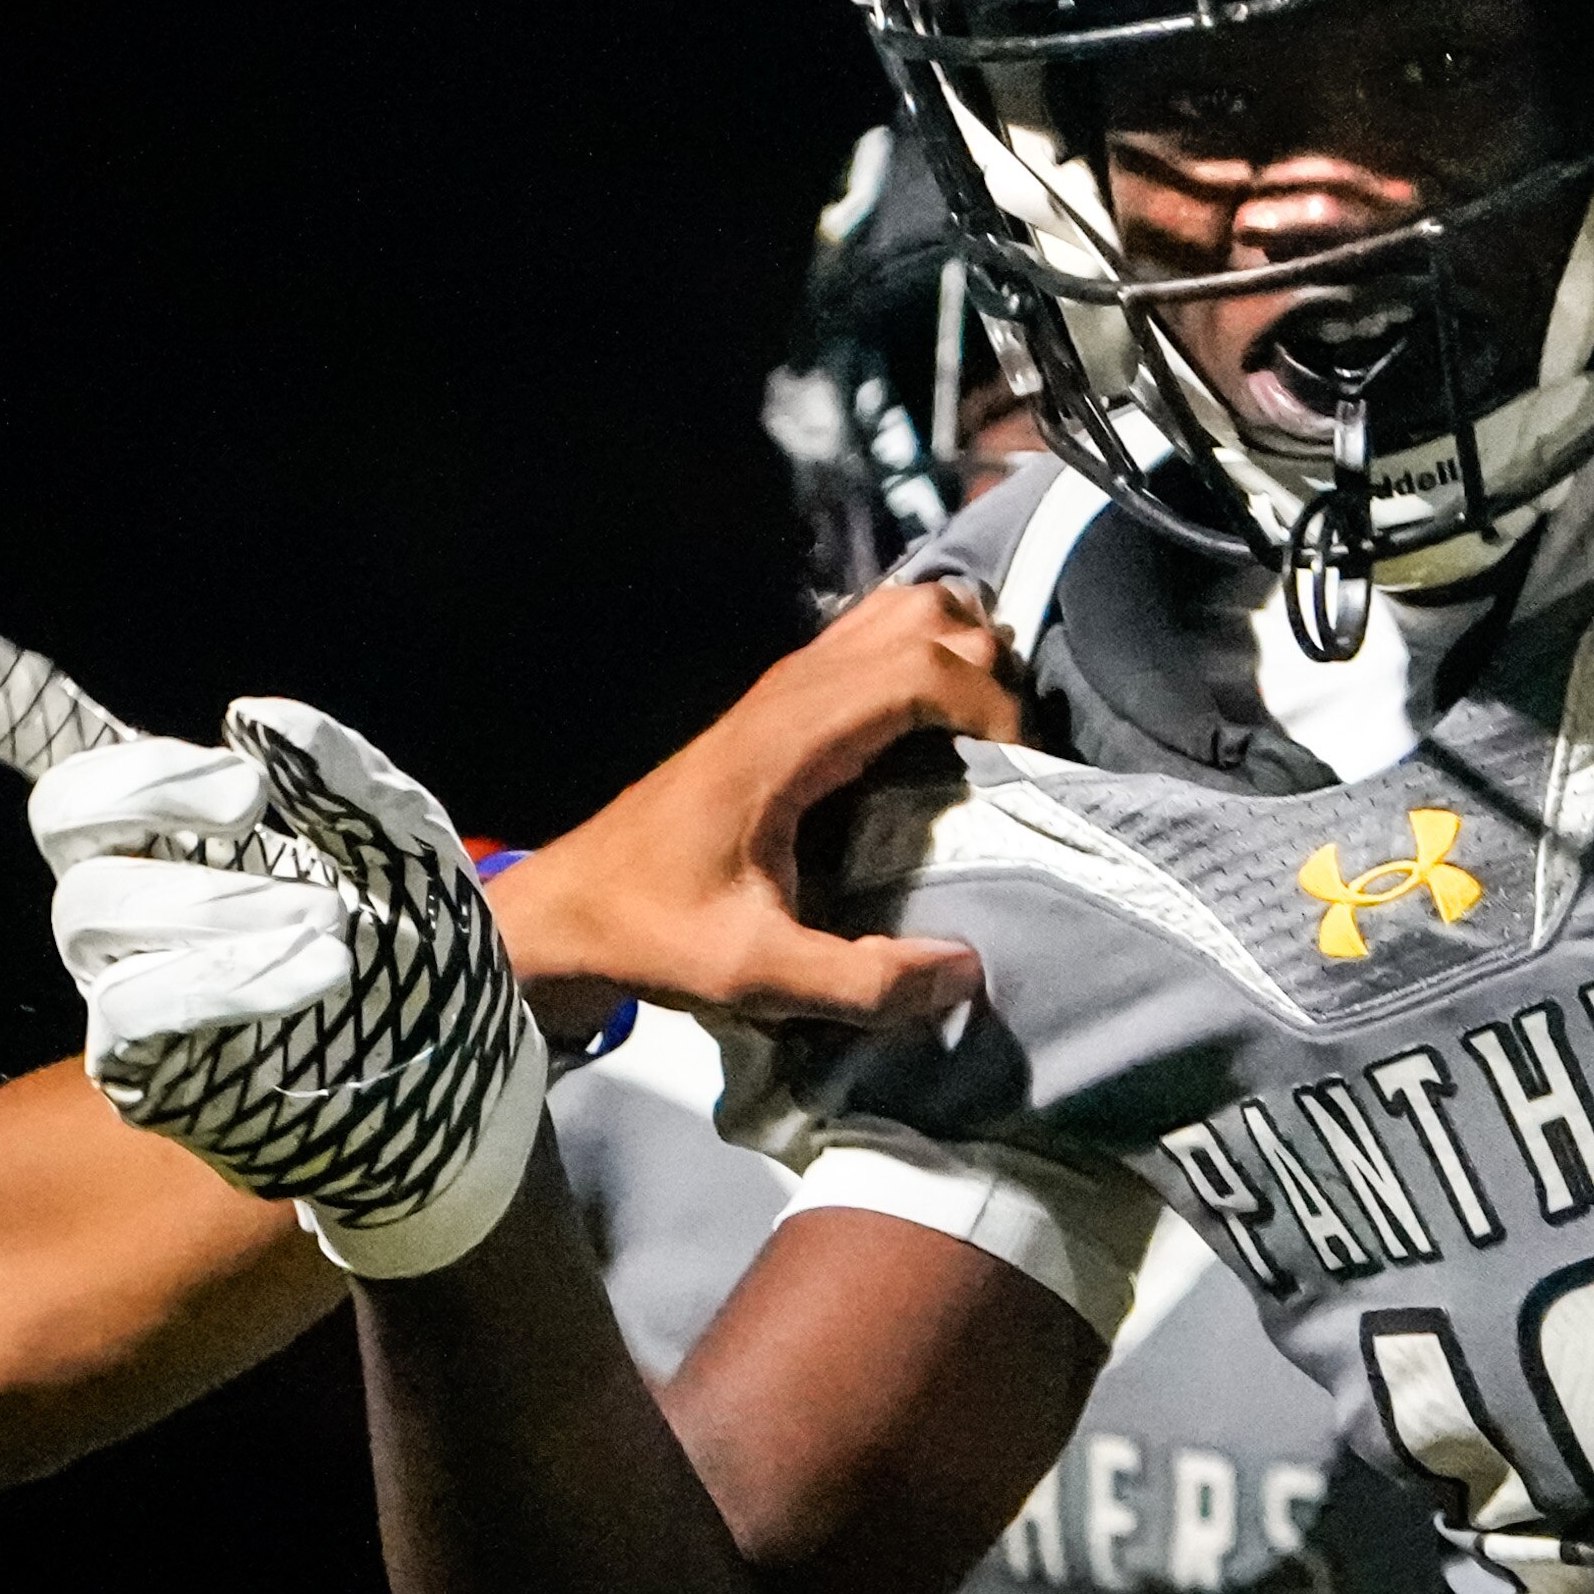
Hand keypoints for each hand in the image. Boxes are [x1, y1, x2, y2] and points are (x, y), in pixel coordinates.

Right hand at [37, 698, 543, 1278]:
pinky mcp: (149, 1077)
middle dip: (152, 796)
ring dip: (214, 899)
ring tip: (328, 918)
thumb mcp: (408, 848)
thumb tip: (251, 716)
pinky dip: (228, 980)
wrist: (467, 1082)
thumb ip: (341, 780)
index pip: (90, 783)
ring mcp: (133, 993)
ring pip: (89, 913)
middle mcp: (135, 912)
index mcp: (184, 844)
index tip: (228, 774)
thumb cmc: (424, 951)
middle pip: (63, 822)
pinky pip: (134, 1013)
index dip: (106, 753)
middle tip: (252, 805)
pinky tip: (319, 972)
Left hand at [481, 581, 1022, 1036]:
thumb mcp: (754, 975)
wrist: (571, 908)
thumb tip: (966, 972)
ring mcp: (786, 684)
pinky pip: (874, 636)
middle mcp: (792, 689)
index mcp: (791, 738)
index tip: (1023, 771)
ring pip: (902, 610)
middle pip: (926, 618)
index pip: (921, 666)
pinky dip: (925, 655)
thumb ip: (861, 983)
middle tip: (1011, 759)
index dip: (991, 704)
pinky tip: (938, 726)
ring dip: (960, 652)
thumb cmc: (654, 932)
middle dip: (990, 674)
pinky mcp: (783, 699)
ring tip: (985, 733)